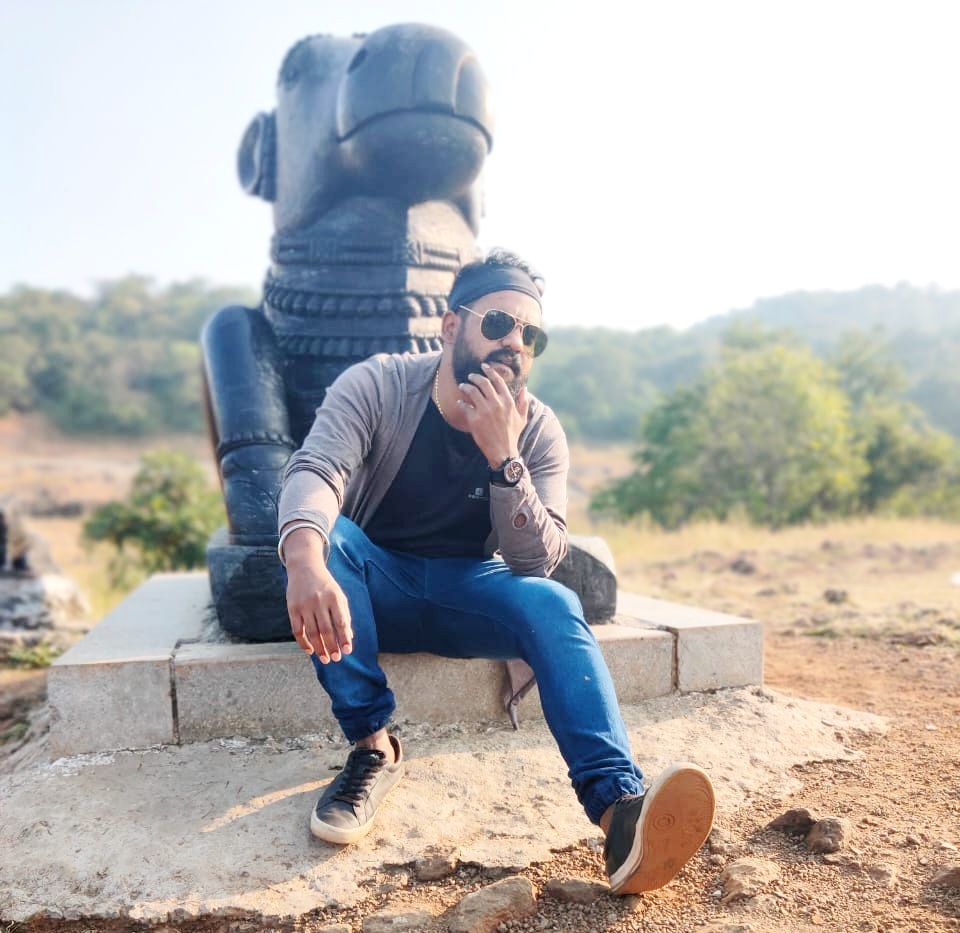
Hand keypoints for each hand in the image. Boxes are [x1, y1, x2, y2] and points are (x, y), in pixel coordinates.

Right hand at [283, 529, 352, 662]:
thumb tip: (348, 638)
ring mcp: (304, 605)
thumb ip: (344, 615)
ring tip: (325, 658)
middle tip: (335, 659)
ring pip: (311, 632)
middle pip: (326, 630)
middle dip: (331, 646)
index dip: (344, 638)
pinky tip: (310, 651)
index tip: (347, 651)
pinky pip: (297, 630)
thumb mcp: (338, 596)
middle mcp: (319, 601)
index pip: (341, 622)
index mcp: (334, 597)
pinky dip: (303, 642)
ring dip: (319, 648)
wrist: (304, 568)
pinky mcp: (292, 608)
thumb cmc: (326, 586)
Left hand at [457, 362, 529, 467]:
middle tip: (471, 376)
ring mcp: (484, 411)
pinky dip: (461, 403)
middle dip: (475, 376)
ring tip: (463, 386)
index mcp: (508, 401)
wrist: (503, 451)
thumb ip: (523, 402)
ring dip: (466, 386)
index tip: (484, 366)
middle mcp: (496, 403)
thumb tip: (525, 389)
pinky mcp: (474, 419)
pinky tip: (459, 403)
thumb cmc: (512, 435)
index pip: (498, 380)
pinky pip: (464, 406)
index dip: (490, 371)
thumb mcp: (522, 418)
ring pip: (472, 391)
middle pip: (483, 382)